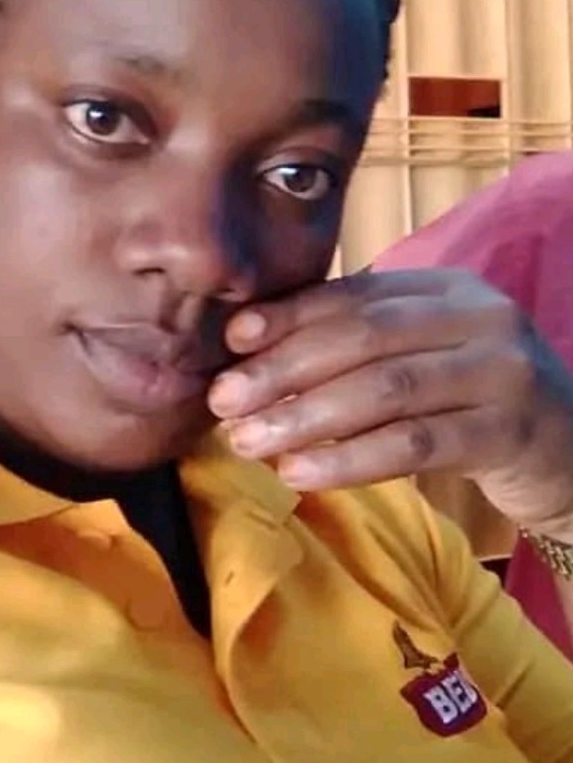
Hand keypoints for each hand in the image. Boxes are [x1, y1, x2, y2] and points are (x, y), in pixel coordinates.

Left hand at [207, 269, 572, 538]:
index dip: (288, 316)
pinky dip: (352, 458)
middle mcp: (479, 317)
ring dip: (307, 417)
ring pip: (385, 390)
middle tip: (225, 402)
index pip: (355, 295)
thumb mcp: (424, 358)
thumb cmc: (475, 404)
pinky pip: (416, 443)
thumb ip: (357, 346)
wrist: (572, 454)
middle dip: (284, 369)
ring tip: (250, 443)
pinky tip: (302, 474)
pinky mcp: (510, 430)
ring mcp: (500, 371)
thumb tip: (249, 352)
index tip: (229, 342)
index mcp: (448, 288)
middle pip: (363, 337)